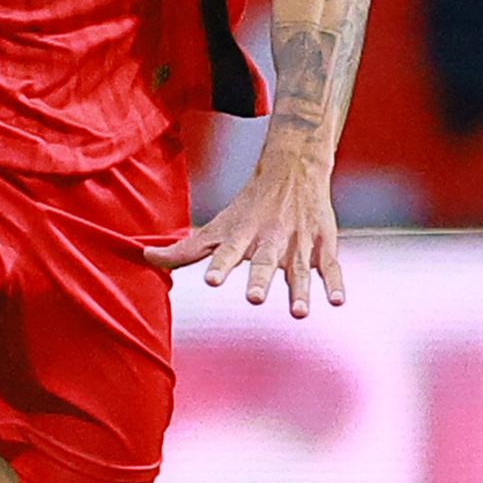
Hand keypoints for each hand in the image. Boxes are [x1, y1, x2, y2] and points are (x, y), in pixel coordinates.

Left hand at [144, 156, 344, 316]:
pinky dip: (335, 283)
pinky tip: (337, 301)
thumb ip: (184, 249)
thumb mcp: (216, 226)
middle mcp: (269, 239)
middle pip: (264, 261)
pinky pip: (331, 266)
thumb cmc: (247, 207)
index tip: (212, 281)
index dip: (219, 266)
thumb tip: (144, 256)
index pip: (227, 252)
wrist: (293, 170)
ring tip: (299, 313)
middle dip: (260, 279)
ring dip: (300, 291)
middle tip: (253, 298)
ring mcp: (297, 242)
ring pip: (299, 269)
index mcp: (242, 235)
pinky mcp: (323, 244)